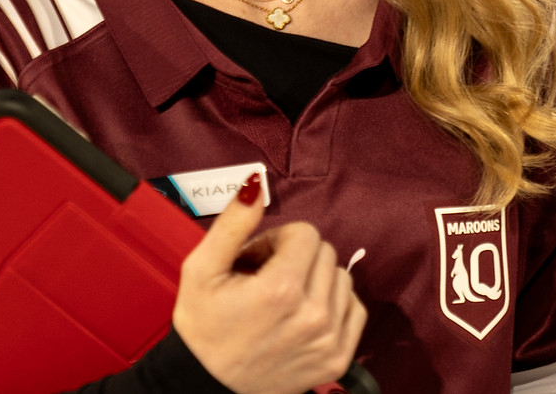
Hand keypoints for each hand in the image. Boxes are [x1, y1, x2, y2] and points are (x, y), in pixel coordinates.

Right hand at [172, 174, 366, 393]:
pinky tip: (303, 312)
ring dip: (315, 278)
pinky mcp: (339, 360)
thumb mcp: (201, 267)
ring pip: (341, 276)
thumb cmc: (203, 324)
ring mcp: (330, 341)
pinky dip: (332, 303)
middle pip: (325, 251)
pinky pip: (354, 307)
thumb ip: (233, 222)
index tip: (256, 260)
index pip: (306, 233)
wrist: (207, 386)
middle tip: (265, 277)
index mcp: (280, 290)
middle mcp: (313, 316)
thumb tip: (257, 182)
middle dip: (295, 256)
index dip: (276, 240)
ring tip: (283, 297)